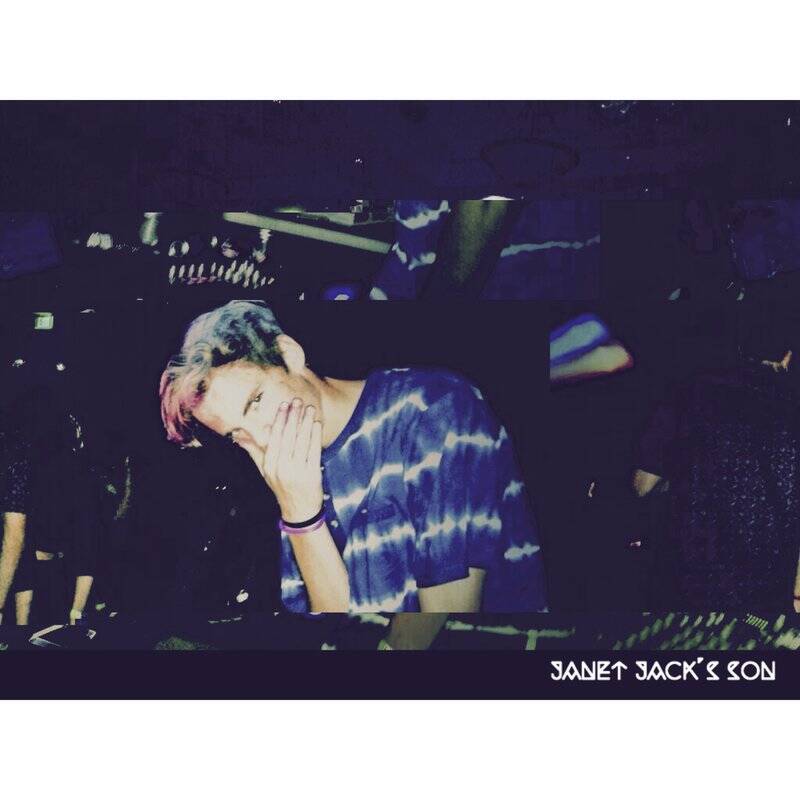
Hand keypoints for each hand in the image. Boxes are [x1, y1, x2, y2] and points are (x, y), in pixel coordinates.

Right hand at [242, 398, 323, 522]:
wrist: (299, 511)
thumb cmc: (281, 488)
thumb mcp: (265, 472)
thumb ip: (254, 452)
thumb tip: (238, 436)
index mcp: (269, 466)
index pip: (274, 438)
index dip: (279, 420)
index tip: (283, 405)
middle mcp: (282, 468)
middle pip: (288, 437)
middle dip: (293, 417)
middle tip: (296, 401)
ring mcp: (298, 471)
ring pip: (302, 442)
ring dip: (306, 422)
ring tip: (309, 408)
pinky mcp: (312, 474)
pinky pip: (314, 451)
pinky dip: (315, 436)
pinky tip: (316, 424)